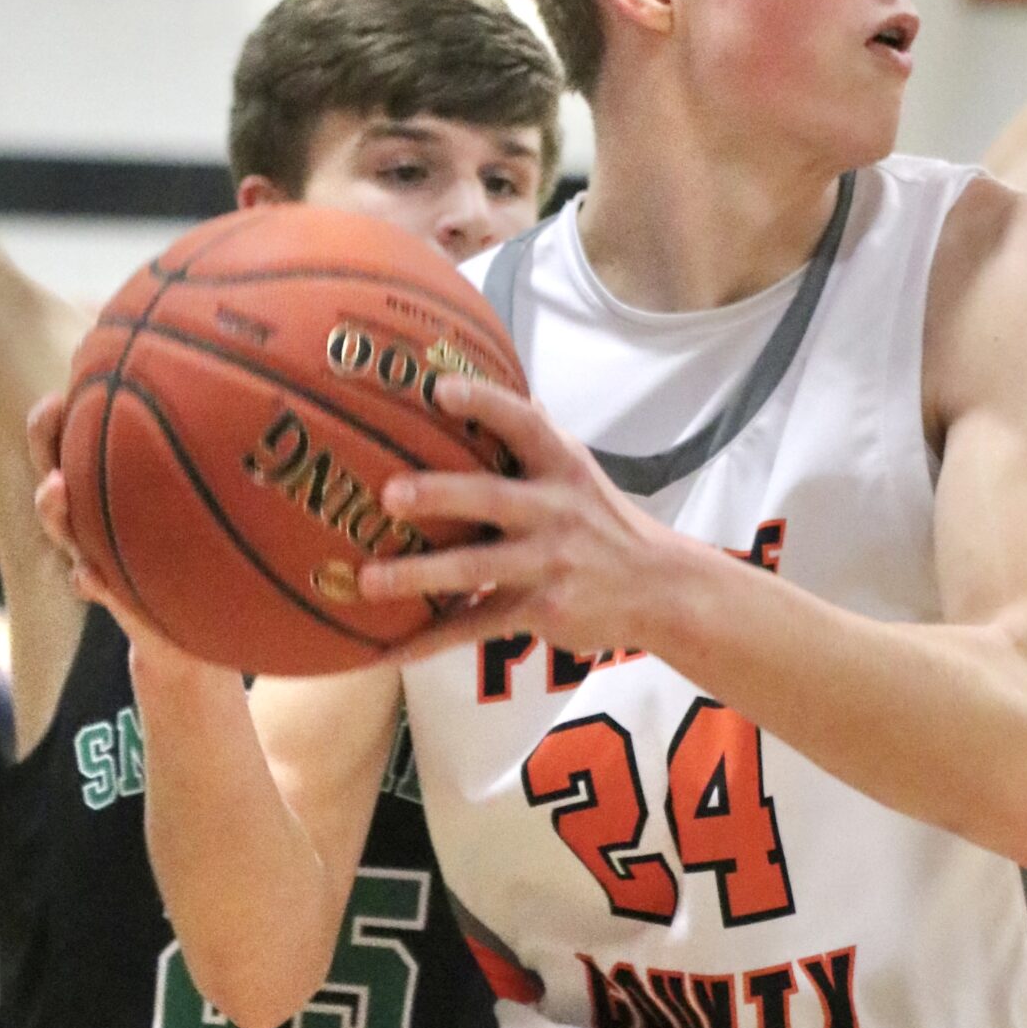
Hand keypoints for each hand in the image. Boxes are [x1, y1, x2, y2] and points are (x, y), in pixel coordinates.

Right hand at [26, 393, 213, 684]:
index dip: (62, 411)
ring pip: (62, 525)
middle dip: (45, 442)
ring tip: (55, 488)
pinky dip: (87, 579)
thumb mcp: (209, 504)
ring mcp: (95, 552)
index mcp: (114, 483)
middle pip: (57, 467)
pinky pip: (88, 583)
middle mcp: (95, 513)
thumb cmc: (204, 551)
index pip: (79, 437)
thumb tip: (258, 395)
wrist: (197, 627)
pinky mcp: (109, 592)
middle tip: (47, 413)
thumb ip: (214, 462)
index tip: (65, 383)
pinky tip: (89, 575)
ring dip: (53, 507)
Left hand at [363, 377, 685, 659]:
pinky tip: (387, 651)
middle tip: (389, 494)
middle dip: (440, 494)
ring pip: (476, 568)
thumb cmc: (602, 521)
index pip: (524, 423)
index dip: (483, 404)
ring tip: (369, 578)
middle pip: (491, 498)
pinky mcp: (540, 610)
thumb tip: (495, 376)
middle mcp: (556, 510)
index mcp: (562, 465)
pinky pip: (475, 626)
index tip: (438, 390)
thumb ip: (535, 433)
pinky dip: (429, 641)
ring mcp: (548, 563)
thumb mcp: (578, 469)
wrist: (658, 588)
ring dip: (420, 575)